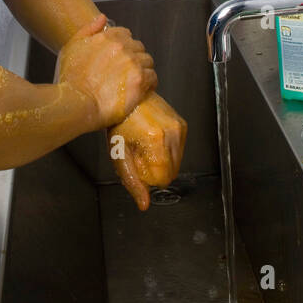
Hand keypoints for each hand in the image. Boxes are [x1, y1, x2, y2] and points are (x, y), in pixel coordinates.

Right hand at [55, 14, 157, 126]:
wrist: (77, 103)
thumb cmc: (71, 80)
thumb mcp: (71, 48)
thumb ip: (88, 30)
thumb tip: (102, 18)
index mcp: (106, 37)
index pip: (125, 33)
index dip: (123, 45)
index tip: (120, 56)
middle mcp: (121, 47)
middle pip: (138, 47)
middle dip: (134, 57)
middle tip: (127, 71)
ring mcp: (132, 63)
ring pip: (147, 61)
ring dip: (143, 69)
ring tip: (135, 80)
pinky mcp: (140, 80)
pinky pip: (153, 76)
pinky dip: (150, 83)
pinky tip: (143, 89)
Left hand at [109, 94, 187, 211]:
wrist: (128, 98)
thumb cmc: (120, 123)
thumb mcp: (120, 155)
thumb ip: (133, 182)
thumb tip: (144, 204)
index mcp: (156, 140)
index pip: (162, 179)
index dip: (147, 177)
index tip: (136, 163)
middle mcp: (172, 132)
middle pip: (172, 172)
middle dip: (155, 170)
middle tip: (139, 154)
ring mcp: (179, 127)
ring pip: (177, 163)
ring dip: (162, 160)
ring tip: (145, 145)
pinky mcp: (182, 125)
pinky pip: (180, 151)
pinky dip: (167, 151)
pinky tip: (153, 139)